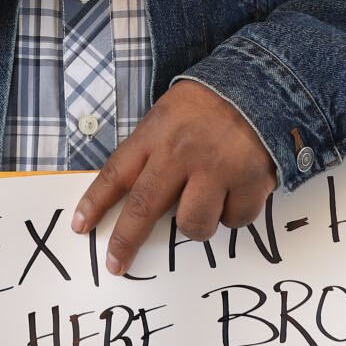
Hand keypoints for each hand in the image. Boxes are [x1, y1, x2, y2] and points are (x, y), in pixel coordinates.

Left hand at [71, 81, 277, 275]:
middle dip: (126, 240)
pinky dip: (235, 213)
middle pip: (145, 207)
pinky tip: (238, 190)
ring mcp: (217, 168)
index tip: (81, 227)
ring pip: (192, 224)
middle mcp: (182, 152)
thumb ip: (151, 150)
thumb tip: (132, 198)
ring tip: (208, 200)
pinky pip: (235, 220)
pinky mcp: (251, 181)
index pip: (117, 173)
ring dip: (197, 223)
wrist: (264, 82)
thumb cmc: (210, 102)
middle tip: (117, 263)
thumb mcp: (168, 113)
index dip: (95, 203)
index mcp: (157, 133)